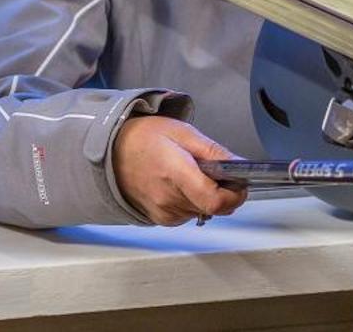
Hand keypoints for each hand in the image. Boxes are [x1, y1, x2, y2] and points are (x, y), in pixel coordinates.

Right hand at [110, 115, 247, 225]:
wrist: (112, 151)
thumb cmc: (144, 138)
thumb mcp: (184, 133)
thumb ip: (214, 152)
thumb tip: (240, 166)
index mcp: (176, 175)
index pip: (216, 201)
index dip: (235, 195)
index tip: (239, 182)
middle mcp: (169, 200)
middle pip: (214, 207)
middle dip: (222, 190)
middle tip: (213, 170)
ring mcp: (163, 213)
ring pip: (203, 211)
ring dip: (206, 195)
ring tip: (191, 173)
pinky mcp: (160, 219)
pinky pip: (189, 214)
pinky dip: (193, 201)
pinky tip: (181, 184)